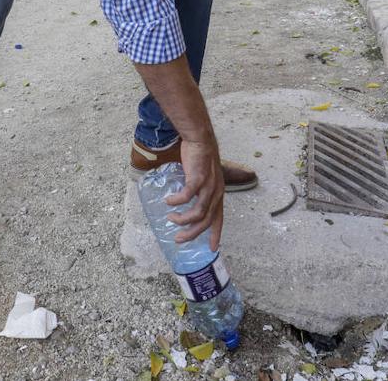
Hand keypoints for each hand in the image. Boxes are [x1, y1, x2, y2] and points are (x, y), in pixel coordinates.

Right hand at [165, 135, 224, 249]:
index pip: (219, 219)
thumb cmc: (200, 158)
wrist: (200, 140)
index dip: (215, 235)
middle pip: (206, 221)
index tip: (211, 248)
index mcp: (218, 195)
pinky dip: (177, 201)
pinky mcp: (198, 178)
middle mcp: (216, 193)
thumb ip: (199, 191)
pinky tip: (168, 201)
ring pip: (197, 212)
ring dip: (182, 219)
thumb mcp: (204, 179)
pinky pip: (186, 196)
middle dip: (192, 233)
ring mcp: (208, 186)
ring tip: (171, 218)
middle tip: (178, 239)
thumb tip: (187, 201)